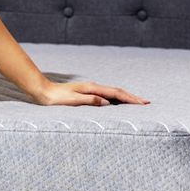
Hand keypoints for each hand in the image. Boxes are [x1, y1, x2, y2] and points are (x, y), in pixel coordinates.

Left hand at [31, 80, 149, 105]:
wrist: (43, 91)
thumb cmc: (55, 98)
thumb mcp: (72, 100)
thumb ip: (90, 101)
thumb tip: (107, 102)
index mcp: (92, 88)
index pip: (116, 93)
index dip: (130, 99)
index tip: (142, 103)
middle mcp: (93, 87)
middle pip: (117, 91)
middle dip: (132, 97)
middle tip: (146, 103)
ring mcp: (90, 89)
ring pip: (112, 93)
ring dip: (125, 97)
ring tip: (137, 102)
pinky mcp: (86, 92)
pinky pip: (106, 95)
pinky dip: (116, 98)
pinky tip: (118, 102)